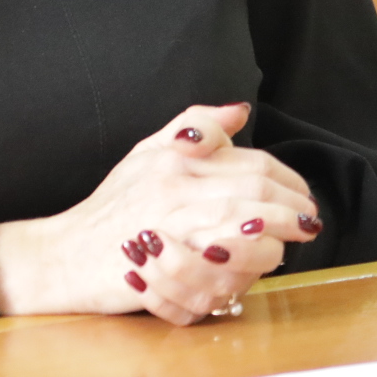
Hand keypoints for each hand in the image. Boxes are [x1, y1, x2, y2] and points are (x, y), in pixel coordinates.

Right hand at [0, 104, 321, 325]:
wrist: (65, 254)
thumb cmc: (111, 208)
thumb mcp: (147, 153)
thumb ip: (195, 127)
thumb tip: (240, 110)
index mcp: (175, 158)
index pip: (250, 162)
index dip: (287, 179)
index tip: (302, 197)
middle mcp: (175, 187)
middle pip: (254, 189)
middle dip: (292, 206)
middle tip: (310, 221)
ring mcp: (170, 226)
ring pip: (244, 224)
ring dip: (279, 234)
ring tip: (294, 241)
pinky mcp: (165, 266)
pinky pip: (223, 264)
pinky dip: (249, 265)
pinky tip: (260, 266)